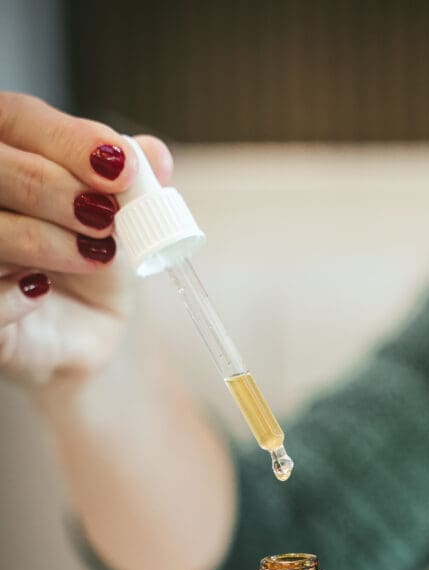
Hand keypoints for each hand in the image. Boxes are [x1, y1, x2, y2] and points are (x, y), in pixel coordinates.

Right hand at [0, 92, 171, 385]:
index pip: (19, 117)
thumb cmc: (92, 263)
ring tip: (93, 256)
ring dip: (41, 239)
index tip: (120, 168)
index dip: (68, 140)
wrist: (83, 333)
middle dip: (52, 187)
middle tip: (104, 218)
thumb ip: (133, 184)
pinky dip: (11, 295)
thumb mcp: (121, 221)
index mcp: (9, 148)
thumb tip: (153, 156)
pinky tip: (41, 293)